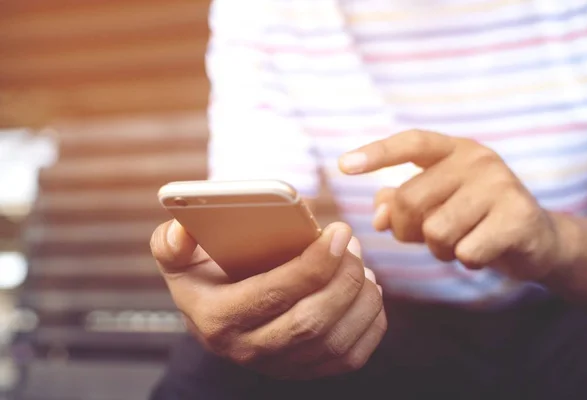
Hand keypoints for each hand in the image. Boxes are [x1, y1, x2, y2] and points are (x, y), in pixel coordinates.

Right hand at [150, 221, 386, 379]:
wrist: (219, 317)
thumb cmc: (204, 278)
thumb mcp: (177, 259)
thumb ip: (170, 243)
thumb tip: (181, 228)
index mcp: (218, 319)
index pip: (272, 295)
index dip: (312, 264)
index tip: (338, 231)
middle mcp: (248, 350)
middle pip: (310, 321)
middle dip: (342, 279)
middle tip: (351, 243)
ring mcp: (280, 366)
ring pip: (335, 340)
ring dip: (360, 298)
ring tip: (360, 263)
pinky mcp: (306, 371)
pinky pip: (350, 356)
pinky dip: (370, 322)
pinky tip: (367, 290)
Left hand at [339, 129, 570, 281]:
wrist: (535, 238)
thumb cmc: (472, 218)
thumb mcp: (433, 205)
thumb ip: (399, 204)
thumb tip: (377, 216)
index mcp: (452, 149)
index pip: (410, 143)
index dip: (376, 154)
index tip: (342, 165)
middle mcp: (477, 159)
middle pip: (410, 200)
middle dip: (409, 230)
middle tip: (430, 236)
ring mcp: (501, 185)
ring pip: (435, 231)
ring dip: (440, 249)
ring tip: (461, 240)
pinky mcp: (518, 216)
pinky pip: (465, 251)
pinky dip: (466, 261)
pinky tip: (482, 251)